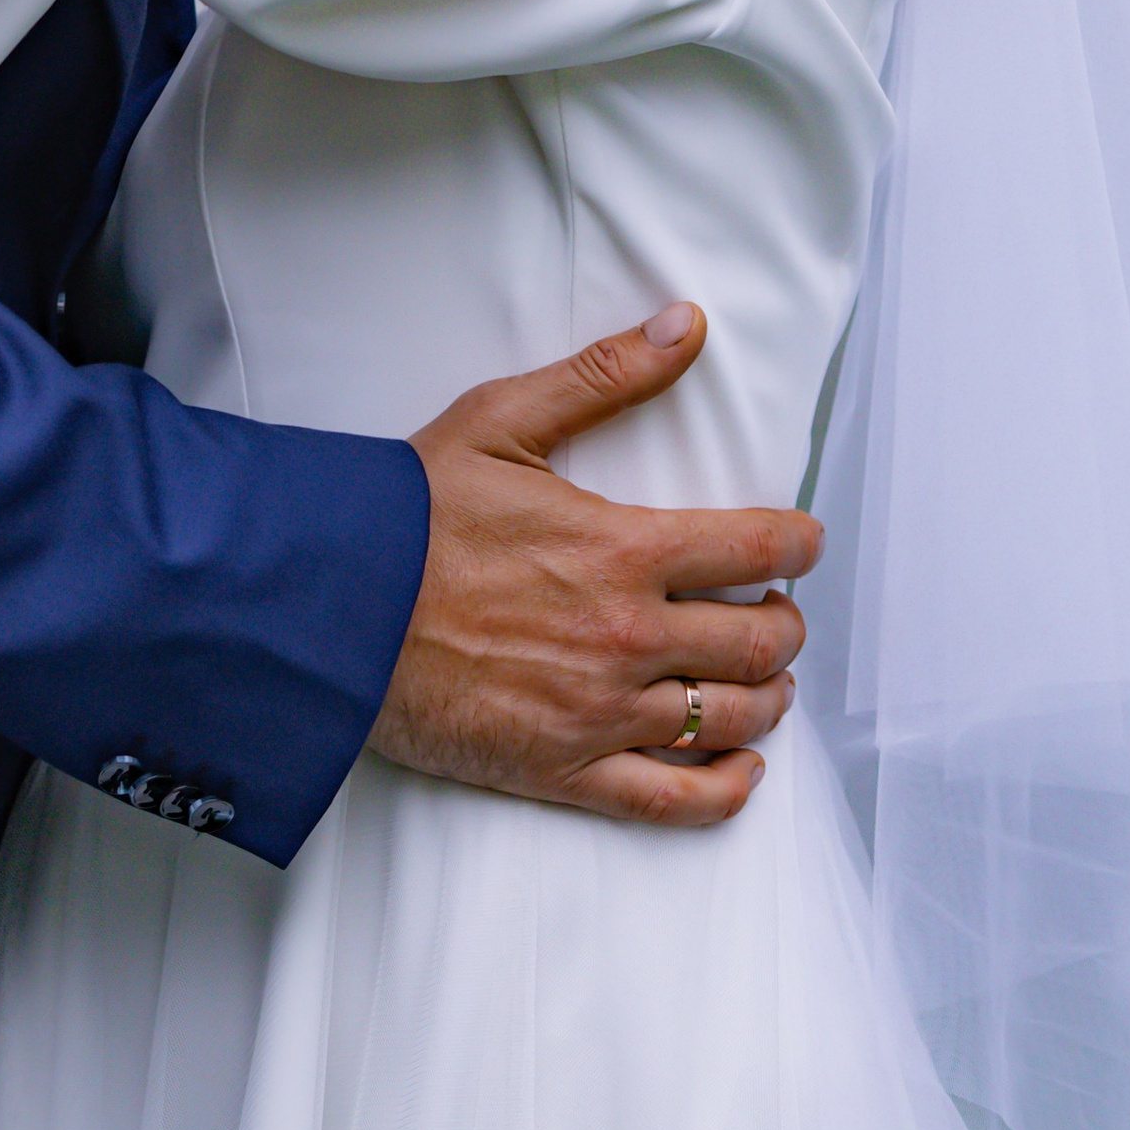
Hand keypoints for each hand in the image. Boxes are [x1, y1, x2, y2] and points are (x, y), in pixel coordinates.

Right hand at [370, 305, 818, 827]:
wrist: (327, 609)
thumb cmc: (408, 513)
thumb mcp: (502, 419)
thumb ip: (605, 374)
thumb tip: (688, 327)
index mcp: (623, 549)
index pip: (759, 549)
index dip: (799, 543)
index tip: (803, 541)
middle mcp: (628, 638)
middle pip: (761, 644)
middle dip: (785, 624)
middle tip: (775, 610)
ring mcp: (601, 714)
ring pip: (732, 720)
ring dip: (768, 698)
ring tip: (763, 680)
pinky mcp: (565, 774)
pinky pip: (675, 801)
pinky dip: (726, 789)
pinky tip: (740, 768)